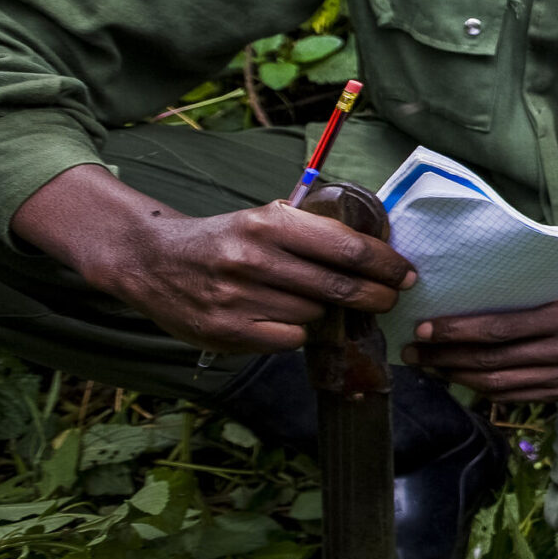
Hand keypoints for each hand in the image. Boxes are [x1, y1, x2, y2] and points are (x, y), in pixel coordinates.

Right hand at [13, 163, 416, 354]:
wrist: (151, 261)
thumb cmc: (223, 240)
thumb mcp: (263, 218)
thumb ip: (312, 230)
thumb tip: (376, 247)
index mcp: (269, 223)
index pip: (347, 247)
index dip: (385, 263)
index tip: (406, 273)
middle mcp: (253, 258)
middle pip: (338, 287)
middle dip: (376, 295)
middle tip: (391, 297)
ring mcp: (238, 298)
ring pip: (315, 315)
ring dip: (328, 313)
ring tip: (319, 303)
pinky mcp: (225, 331)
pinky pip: (289, 339)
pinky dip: (297, 332)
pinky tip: (286, 319)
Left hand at [406, 272, 557, 401]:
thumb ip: (520, 296)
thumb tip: (460, 301)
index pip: (502, 328)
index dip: (459, 331)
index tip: (425, 327)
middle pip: (494, 359)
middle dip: (446, 355)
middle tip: (414, 349)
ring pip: (498, 383)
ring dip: (455, 375)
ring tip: (427, 364)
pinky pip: (512, 396)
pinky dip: (479, 389)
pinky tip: (456, 377)